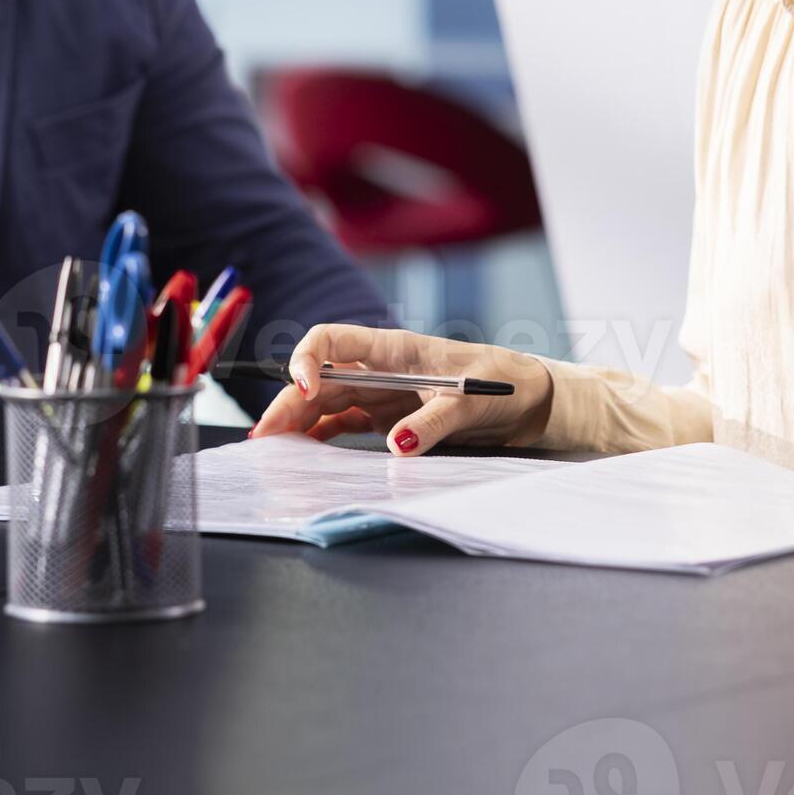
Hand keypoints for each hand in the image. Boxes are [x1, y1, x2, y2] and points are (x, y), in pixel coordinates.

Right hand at [246, 324, 554, 454]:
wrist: (530, 401)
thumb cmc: (504, 384)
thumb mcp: (473, 401)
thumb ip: (434, 421)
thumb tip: (397, 444)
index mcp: (395, 349)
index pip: (333, 340)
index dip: (308, 359)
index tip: (305, 388)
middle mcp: (379, 369)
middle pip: (319, 379)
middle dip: (288, 403)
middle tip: (264, 436)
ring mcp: (380, 394)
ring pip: (325, 403)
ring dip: (297, 423)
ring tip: (272, 449)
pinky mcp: (388, 417)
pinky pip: (343, 424)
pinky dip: (320, 437)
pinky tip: (303, 454)